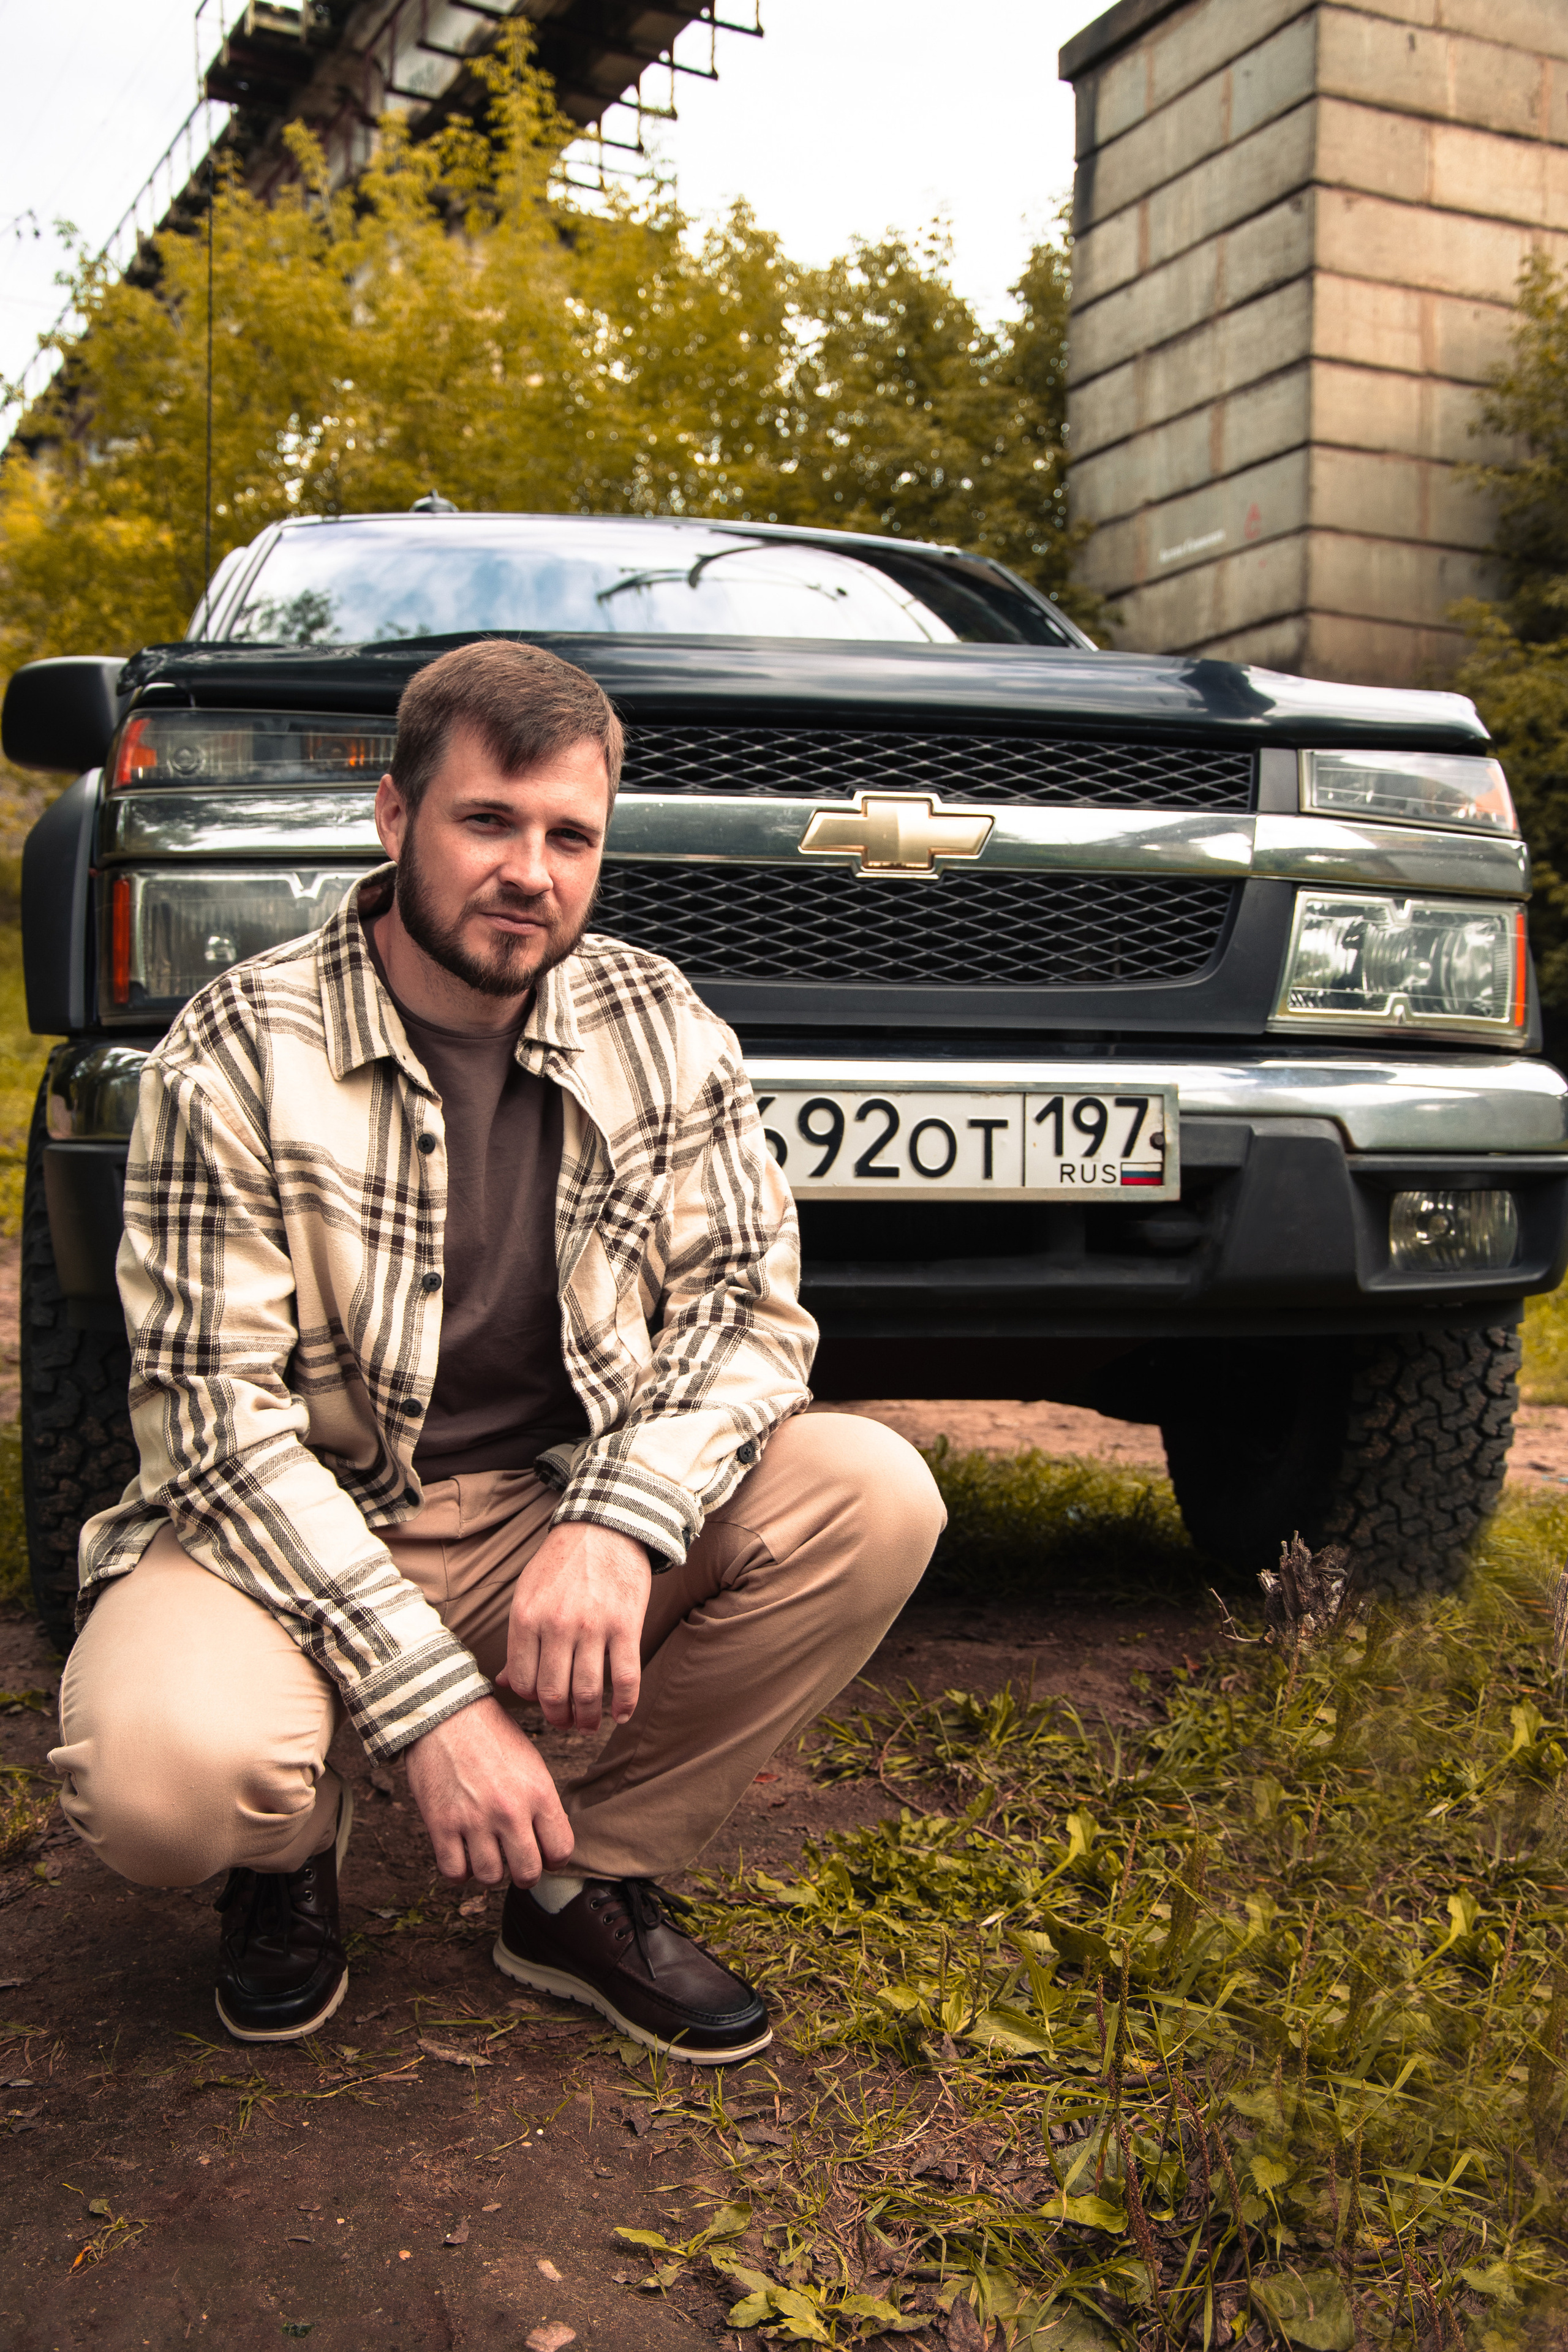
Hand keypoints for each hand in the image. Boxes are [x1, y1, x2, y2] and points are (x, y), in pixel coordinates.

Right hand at [404, 1697, 573, 1885]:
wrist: (446, 1713)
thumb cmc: (490, 1735)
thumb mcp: (531, 1762)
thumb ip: (541, 1803)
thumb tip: (546, 1840)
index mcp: (539, 1792)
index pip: (561, 1850)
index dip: (554, 1859)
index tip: (544, 1855)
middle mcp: (510, 1811)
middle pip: (528, 1873)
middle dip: (524, 1873)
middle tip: (515, 1861)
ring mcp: (474, 1820)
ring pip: (490, 1877)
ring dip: (489, 1870)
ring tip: (486, 1853)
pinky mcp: (442, 1824)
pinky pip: (454, 1872)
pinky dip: (459, 1871)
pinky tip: (461, 1854)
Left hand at [496, 1520, 651, 1733]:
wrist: (604, 1527)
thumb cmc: (561, 1564)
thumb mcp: (526, 1595)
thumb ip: (517, 1641)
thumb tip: (503, 1683)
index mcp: (526, 1618)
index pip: (523, 1681)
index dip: (533, 1701)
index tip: (544, 1703)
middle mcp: (557, 1625)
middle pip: (554, 1694)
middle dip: (560, 1718)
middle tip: (567, 1723)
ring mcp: (593, 1627)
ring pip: (588, 1693)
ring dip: (589, 1719)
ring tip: (590, 1724)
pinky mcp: (626, 1625)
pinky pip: (626, 1678)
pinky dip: (625, 1705)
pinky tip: (621, 1714)